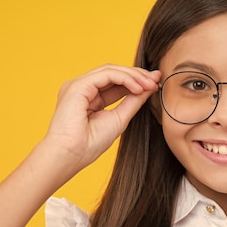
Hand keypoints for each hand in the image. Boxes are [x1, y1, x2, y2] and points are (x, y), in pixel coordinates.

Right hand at [44, 64, 160, 169]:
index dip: (136, 81)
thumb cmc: (89, 144)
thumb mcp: (119, 119)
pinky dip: (125, 79)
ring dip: (133, 76)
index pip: (116, 82)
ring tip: (150, 84)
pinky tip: (138, 88)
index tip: (155, 82)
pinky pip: (106, 75)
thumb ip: (132, 102)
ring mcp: (78, 85)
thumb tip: (149, 88)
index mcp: (89, 97)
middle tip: (156, 79)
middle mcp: (82, 88)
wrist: (70, 156)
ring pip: (110, 71)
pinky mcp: (77, 86)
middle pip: (114, 73)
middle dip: (137, 75)